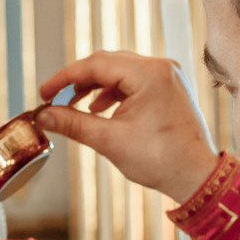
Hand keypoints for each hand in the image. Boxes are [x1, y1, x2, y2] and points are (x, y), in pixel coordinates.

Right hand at [38, 52, 218, 203]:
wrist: (196, 176)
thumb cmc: (161, 160)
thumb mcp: (109, 141)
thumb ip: (73, 123)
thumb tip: (43, 116)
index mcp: (148, 74)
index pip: (95, 64)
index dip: (65, 78)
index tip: (44, 93)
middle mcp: (160, 67)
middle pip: (107, 63)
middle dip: (78, 81)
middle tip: (55, 99)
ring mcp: (167, 76)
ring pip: (119, 71)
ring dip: (94, 86)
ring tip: (75, 106)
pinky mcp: (168, 87)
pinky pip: (133, 81)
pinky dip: (113, 92)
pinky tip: (99, 109)